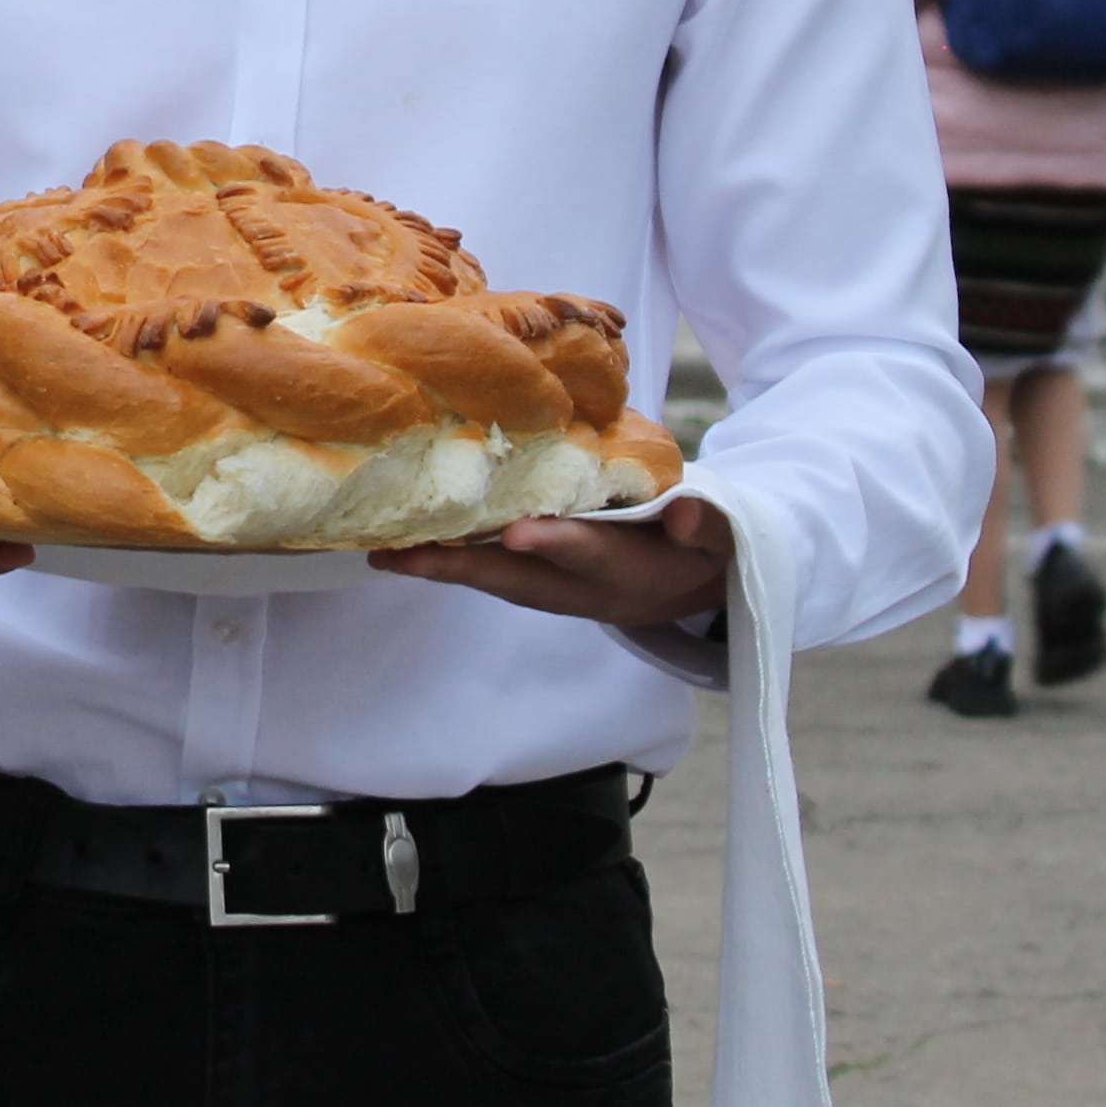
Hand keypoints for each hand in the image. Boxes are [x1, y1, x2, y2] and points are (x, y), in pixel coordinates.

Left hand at [370, 495, 733, 628]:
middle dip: (465, 566)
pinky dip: (446, 562)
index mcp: (632, 573)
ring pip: (493, 580)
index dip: (557, 546)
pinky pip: (487, 573)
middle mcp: (583, 590)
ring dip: (441, 569)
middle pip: (519, 581)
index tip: (518, 534)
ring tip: (385, 554)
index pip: (592, 556)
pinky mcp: (534, 582)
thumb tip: (692, 516)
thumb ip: (708, 526)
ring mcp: (555, 590)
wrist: (686, 586)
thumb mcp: (720, 540)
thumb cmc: (699, 548)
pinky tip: (401, 547)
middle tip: (409, 555)